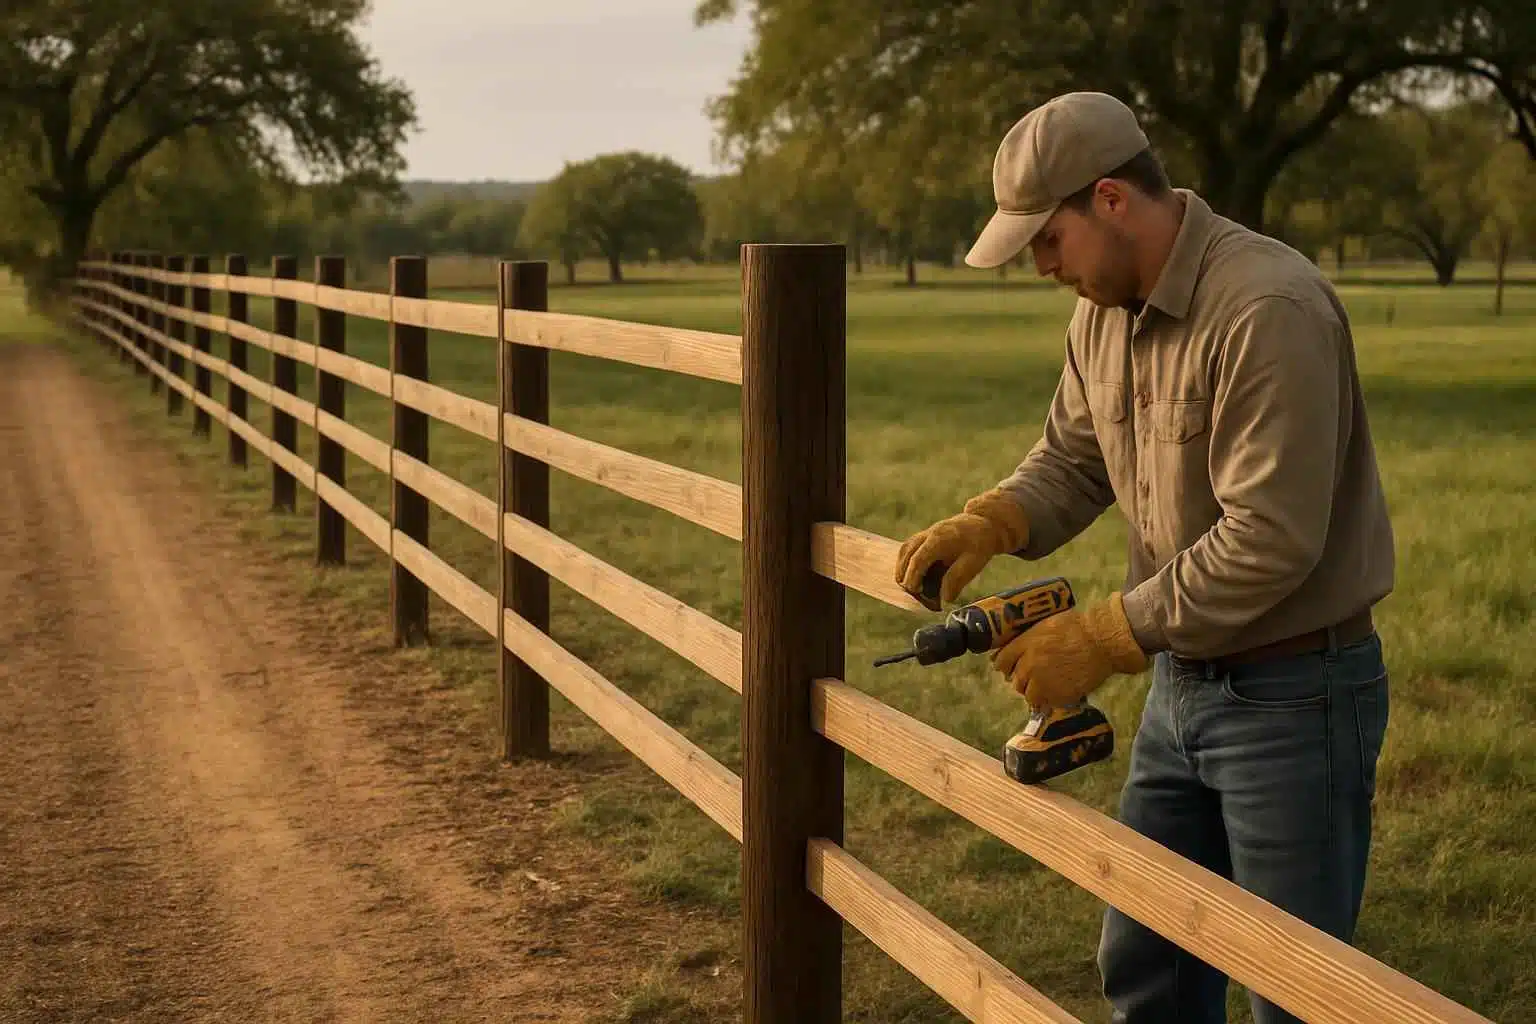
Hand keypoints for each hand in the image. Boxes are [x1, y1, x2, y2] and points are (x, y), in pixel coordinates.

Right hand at [894, 488, 1029, 607]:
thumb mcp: (973, 563)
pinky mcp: (926, 535)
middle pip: (907, 552)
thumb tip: (944, 599)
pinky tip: (910, 573)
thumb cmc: (979, 544)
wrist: (983, 523)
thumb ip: (957, 579)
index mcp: (940, 539)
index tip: (914, 590)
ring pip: (905, 548)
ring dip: (902, 566)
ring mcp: (926, 532)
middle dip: (904, 573)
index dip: (913, 576)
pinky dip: (906, 560)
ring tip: (906, 584)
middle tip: (909, 591)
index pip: (919, 559)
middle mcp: (930, 533)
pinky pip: (909, 546)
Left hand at [990, 592, 1148, 708]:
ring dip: (1036, 692)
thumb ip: (1028, 639)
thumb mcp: (1046, 625)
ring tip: (1050, 685)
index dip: (1005, 665)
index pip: (1002, 661)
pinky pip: (1046, 704)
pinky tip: (1061, 690)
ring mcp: (1043, 682)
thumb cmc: (1078, 628)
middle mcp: (1030, 664)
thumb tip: (1013, 648)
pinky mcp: (1058, 696)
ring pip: (1029, 695)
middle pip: (1015, 681)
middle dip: (1023, 679)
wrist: (1102, 641)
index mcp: (1026, 644)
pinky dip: (1051, 700)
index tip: (1010, 667)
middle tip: (1036, 676)